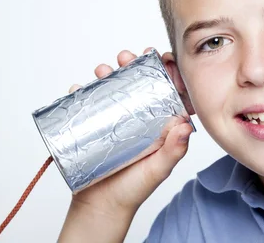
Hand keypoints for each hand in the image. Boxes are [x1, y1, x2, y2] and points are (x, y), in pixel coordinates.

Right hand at [67, 48, 193, 213]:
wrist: (101, 206)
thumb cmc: (134, 189)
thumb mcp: (158, 169)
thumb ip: (173, 151)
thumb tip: (185, 125)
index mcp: (159, 123)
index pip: (166, 90)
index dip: (165, 71)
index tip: (162, 57)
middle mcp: (139, 117)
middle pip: (138, 82)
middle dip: (132, 64)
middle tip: (126, 57)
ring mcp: (115, 119)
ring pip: (113, 87)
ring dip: (107, 72)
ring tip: (102, 69)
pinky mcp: (94, 125)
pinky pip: (87, 103)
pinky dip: (80, 91)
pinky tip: (78, 87)